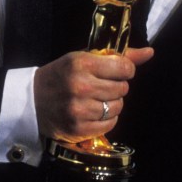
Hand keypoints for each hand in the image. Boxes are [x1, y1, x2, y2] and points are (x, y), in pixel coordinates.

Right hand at [33, 46, 152, 141]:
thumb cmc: (62, 75)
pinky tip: (94, 113)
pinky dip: (106, 119)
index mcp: (82, 63)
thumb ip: (118, 57)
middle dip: (117, 87)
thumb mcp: (84, 58)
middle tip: (102, 86)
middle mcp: (81, 86)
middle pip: (122, 88)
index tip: (117, 71)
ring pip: (118, 107)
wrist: (32, 100)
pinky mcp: (78, 128)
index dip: (125, 70)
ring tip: (97, 100)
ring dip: (112, 104)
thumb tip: (150, 53)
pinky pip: (110, 124)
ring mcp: (79, 109)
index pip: (124, 67)